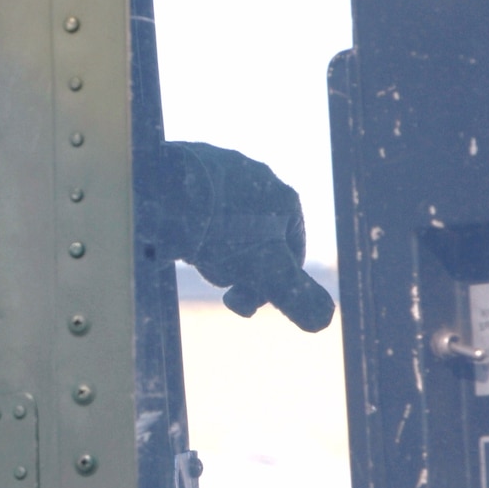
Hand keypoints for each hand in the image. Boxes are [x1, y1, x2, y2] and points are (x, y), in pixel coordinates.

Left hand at [156, 142, 334, 332]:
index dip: (268, 286)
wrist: (164, 192)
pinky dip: (190, 227)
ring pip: (224, 225)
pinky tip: (174, 238)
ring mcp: (221, 167)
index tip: (236, 301)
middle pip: (255, 241)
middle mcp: (257, 176)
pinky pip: (195, 207)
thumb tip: (324, 321)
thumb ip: (297, 297)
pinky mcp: (188, 166)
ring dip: (211, 248)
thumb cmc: (219, 233)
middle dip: (237, 266)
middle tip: (212, 277)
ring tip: (192, 256)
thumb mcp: (265, 272)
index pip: (290, 255)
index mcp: (285, 198)